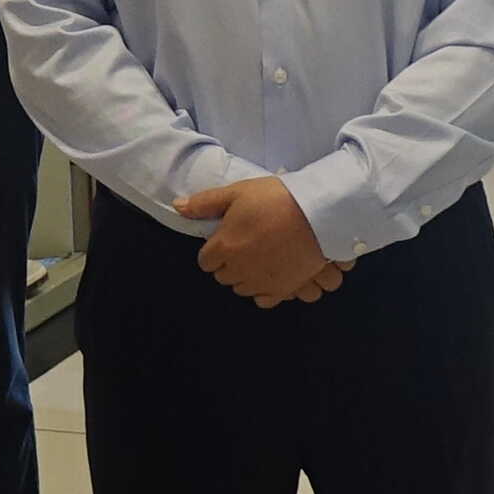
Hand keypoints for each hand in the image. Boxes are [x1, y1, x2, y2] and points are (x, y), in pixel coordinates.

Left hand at [191, 176, 345, 307]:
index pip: (205, 261)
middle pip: (223, 276)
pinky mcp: (282, 291)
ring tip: (260, 257)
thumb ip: (204, 204)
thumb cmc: (274, 199)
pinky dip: (263, 290)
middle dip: (228, 263)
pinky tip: (271, 274)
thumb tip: (177, 207)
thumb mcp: (236, 193)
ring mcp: (260, 283)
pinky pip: (263, 300)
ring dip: (245, 276)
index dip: (214, 249)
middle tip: (245, 243)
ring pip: (241, 288)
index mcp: (223, 248)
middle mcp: (237, 270)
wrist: (316, 213)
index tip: (227, 238)